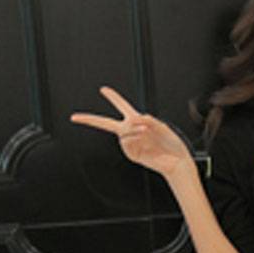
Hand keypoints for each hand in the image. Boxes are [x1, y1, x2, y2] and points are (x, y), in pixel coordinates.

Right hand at [69, 85, 192, 178]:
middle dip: (92, 119)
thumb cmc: (173, 145)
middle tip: (76, 117)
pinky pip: (127, 143)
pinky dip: (134, 139)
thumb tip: (137, 119)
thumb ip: (150, 120)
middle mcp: (134, 132)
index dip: (113, 97)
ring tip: (145, 132)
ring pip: (122, 132)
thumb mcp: (163, 127)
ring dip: (132, 129)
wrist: (177, 162)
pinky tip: (143, 140)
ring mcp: (132, 144)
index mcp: (140, 122)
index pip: (123, 107)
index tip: (103, 90)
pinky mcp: (133, 154)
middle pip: (108, 123)